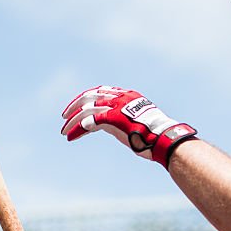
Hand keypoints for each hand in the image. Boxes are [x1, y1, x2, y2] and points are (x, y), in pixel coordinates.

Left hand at [60, 85, 197, 166]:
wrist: (165, 139)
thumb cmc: (155, 136)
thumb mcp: (137, 122)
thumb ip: (123, 120)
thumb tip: (110, 126)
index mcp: (128, 96)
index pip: (101, 91)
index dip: (86, 99)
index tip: (77, 108)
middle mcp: (121, 97)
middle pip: (90, 96)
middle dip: (74, 107)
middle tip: (64, 118)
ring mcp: (118, 106)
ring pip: (87, 109)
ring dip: (73, 121)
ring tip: (65, 132)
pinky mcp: (115, 118)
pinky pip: (92, 121)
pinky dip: (81, 127)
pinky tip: (74, 135)